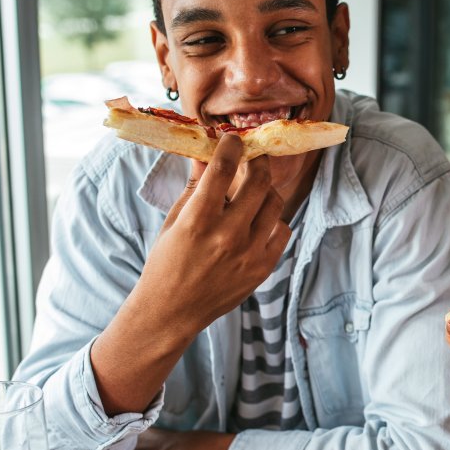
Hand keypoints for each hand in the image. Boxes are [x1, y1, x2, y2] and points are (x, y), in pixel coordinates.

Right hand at [136, 133, 289, 336]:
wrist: (172, 311)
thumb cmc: (167, 262)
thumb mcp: (174, 220)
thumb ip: (194, 185)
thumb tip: (206, 151)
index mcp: (198, 220)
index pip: (223, 168)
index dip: (231, 146)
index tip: (233, 139)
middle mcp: (227, 235)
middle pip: (258, 181)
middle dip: (257, 162)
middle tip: (252, 158)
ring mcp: (249, 253)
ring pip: (274, 202)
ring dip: (264, 191)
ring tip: (251, 193)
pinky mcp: (263, 268)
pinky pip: (282, 229)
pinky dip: (272, 220)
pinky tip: (257, 222)